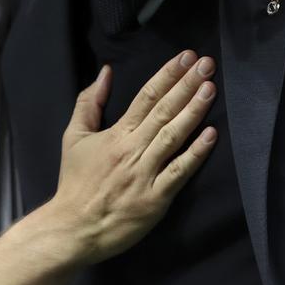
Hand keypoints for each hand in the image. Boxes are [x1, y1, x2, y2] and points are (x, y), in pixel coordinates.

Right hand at [48, 50, 217, 265]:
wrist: (73, 227)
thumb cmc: (76, 182)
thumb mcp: (74, 137)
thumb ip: (89, 102)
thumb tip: (105, 72)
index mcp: (116, 134)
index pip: (146, 97)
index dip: (167, 75)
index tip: (186, 57)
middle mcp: (133, 149)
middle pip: (164, 111)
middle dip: (187, 84)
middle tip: (206, 64)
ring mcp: (145, 174)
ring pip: (173, 136)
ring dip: (194, 110)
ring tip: (210, 88)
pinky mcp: (156, 199)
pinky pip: (179, 172)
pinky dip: (195, 153)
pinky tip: (211, 135)